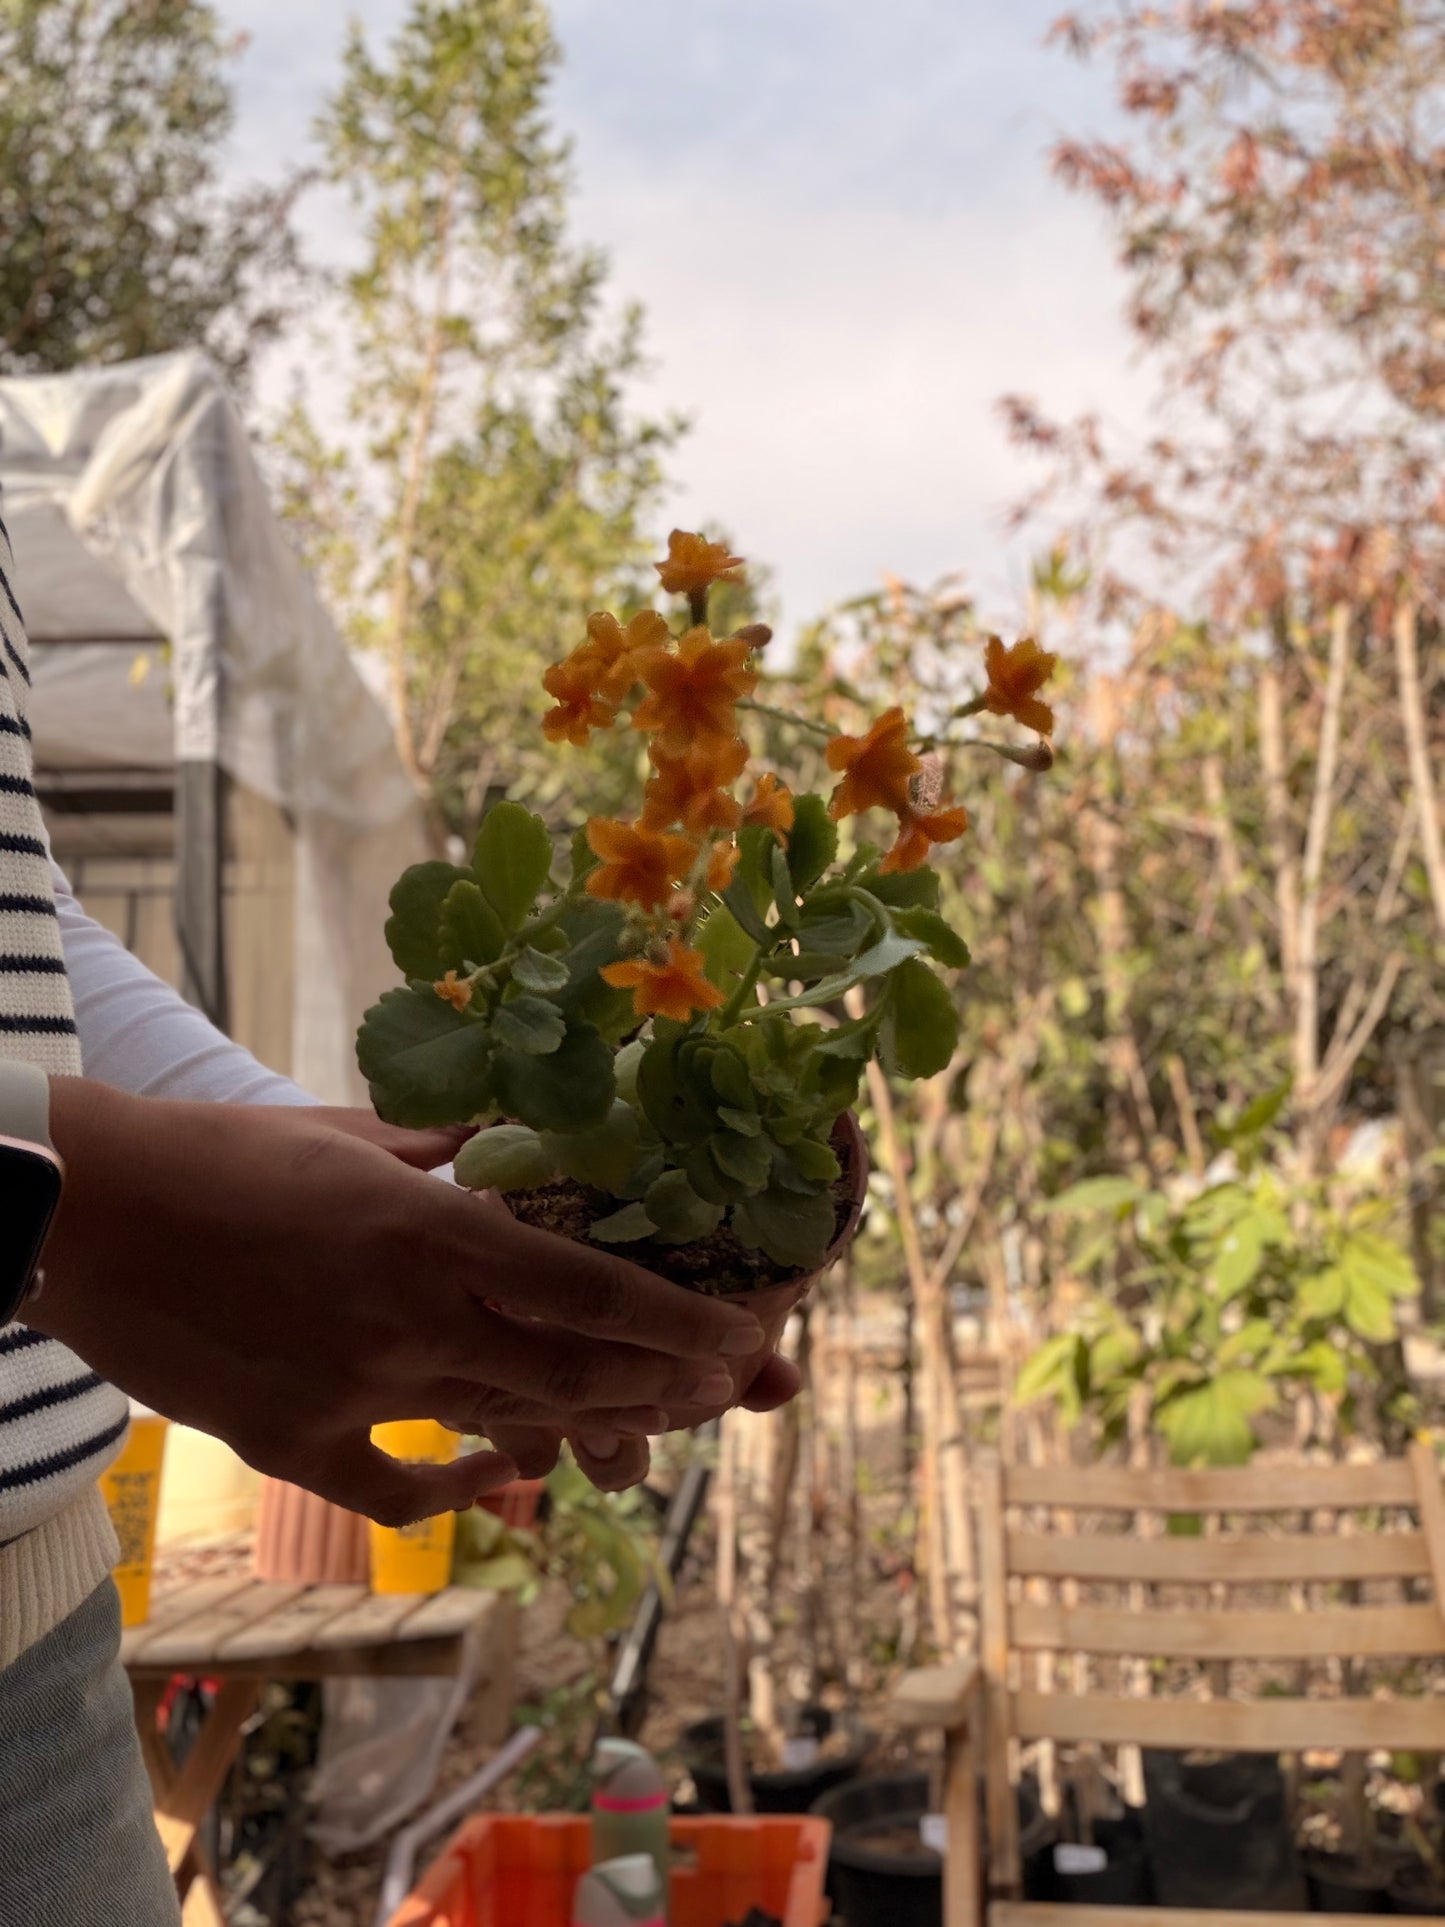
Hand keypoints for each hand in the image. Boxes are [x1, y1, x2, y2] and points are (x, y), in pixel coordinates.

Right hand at [32, 1082, 766, 1524]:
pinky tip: (503, 1477)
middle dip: (661, 1385)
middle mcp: (409, 1320)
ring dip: (586, 1430)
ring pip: (503, 1427)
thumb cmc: (218, 1154)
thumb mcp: (347, 1132)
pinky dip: (459, 1488)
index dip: (677, 1324)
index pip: (587, 1289)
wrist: (90, 1215)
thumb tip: (505, 1141)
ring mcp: (352, 1392)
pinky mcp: (291, 1442)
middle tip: (719, 1388)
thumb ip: (440, 1149)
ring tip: (650, 1427)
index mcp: (429, 1232)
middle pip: (570, 1371)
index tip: (741, 1343)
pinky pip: (395, 1490)